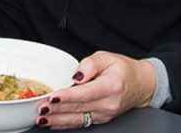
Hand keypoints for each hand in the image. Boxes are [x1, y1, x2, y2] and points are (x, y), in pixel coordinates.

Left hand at [34, 51, 155, 128]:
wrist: (140, 85)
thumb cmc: (122, 69)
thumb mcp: (106, 57)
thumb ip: (90, 64)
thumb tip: (77, 75)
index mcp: (111, 86)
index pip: (86, 93)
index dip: (68, 96)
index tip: (52, 97)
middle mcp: (108, 104)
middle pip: (78, 107)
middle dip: (57, 109)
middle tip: (40, 107)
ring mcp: (105, 114)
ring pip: (78, 118)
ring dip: (58, 120)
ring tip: (41, 118)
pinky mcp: (100, 119)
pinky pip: (80, 123)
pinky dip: (64, 124)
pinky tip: (52, 123)